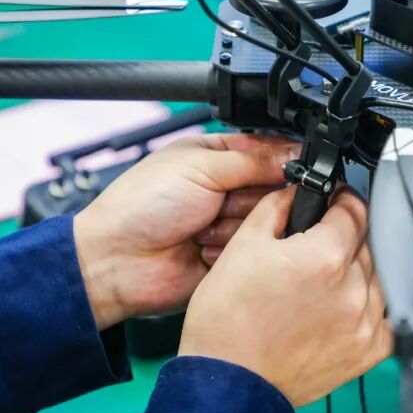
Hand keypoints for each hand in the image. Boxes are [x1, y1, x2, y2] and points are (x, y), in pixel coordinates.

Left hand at [73, 133, 299, 329]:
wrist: (117, 260)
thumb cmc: (141, 205)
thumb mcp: (199, 167)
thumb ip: (252, 160)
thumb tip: (295, 154)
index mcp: (215, 156)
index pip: (268, 152)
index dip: (283, 162)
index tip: (291, 171)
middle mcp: (224, 188)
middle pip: (273, 189)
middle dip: (252, 197)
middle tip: (223, 201)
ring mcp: (226, 223)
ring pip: (265, 221)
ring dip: (235, 225)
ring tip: (201, 228)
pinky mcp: (228, 256)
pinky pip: (254, 251)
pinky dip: (230, 250)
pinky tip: (202, 248)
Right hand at [178, 188, 392, 406]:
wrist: (228, 383)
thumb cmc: (227, 321)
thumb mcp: (243, 247)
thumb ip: (277, 207)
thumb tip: (299, 192)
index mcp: (325, 256)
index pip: (355, 208)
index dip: (340, 201)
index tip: (333, 205)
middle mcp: (353, 288)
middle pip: (365, 243)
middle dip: (343, 240)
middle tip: (312, 252)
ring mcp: (365, 323)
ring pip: (376, 277)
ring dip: (355, 274)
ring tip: (320, 286)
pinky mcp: (369, 352)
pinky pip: (383, 315)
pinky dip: (366, 307)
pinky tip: (338, 310)